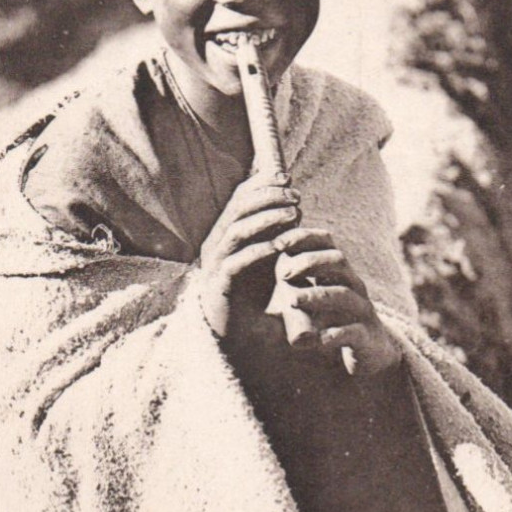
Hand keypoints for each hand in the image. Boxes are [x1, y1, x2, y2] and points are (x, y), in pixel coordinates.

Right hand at [198, 172, 300, 341]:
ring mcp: (215, 265)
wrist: (241, 335)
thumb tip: (294, 204)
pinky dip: (258, 252)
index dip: (262, 183)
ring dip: (266, 219)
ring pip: (236, 231)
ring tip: (293, 214)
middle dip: (268, 196)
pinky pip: (235, 264)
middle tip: (296, 196)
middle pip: (237, 209)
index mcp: (227, 233)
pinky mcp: (219, 287)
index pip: (240, 198)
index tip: (287, 177)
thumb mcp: (269, 256)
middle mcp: (218, 244)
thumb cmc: (256, 293)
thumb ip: (276, 232)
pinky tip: (279, 247)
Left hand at [272, 228, 401, 377]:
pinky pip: (353, 332)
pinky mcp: (366, 337)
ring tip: (292, 301)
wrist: (370, 348)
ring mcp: (362, 310)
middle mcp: (353, 285)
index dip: (303, 238)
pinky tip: (316, 339)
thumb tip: (256, 254)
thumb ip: (293, 278)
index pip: (325, 242)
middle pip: (338, 261)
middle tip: (282, 274)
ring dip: (316, 296)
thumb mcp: (313, 294)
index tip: (278, 242)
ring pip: (344, 295)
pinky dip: (334, 334)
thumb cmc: (333, 317)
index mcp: (338, 271)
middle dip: (309, 263)